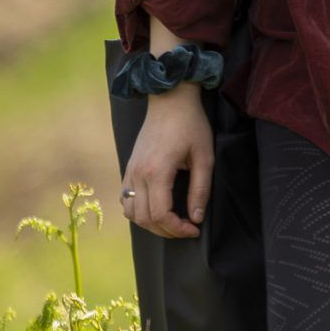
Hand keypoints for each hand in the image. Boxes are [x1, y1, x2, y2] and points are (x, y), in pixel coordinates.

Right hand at [121, 86, 209, 237]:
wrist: (170, 100)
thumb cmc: (191, 125)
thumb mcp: (204, 157)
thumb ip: (200, 190)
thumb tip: (196, 218)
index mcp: (156, 171)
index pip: (160, 214)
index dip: (177, 229)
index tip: (193, 229)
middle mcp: (138, 174)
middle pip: (144, 218)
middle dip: (166, 231)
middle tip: (186, 228)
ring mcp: (130, 171)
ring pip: (131, 212)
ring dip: (150, 223)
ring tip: (172, 222)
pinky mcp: (129, 167)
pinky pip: (126, 199)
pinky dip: (138, 211)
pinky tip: (157, 208)